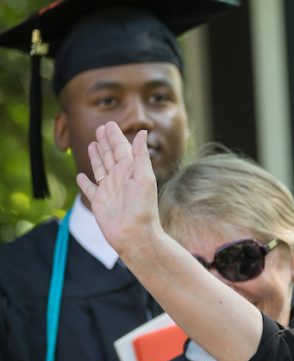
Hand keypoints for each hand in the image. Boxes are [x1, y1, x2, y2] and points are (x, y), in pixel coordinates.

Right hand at [76, 122, 159, 255]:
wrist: (135, 234)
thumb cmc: (143, 208)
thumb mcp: (144, 178)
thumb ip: (141, 155)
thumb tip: (142, 132)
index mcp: (131, 171)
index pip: (122, 149)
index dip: (115, 136)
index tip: (109, 124)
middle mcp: (119, 179)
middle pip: (110, 155)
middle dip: (105, 142)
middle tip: (99, 129)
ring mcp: (108, 190)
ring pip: (100, 168)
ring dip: (96, 156)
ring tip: (93, 145)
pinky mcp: (99, 203)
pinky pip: (89, 189)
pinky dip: (84, 182)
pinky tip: (80, 176)